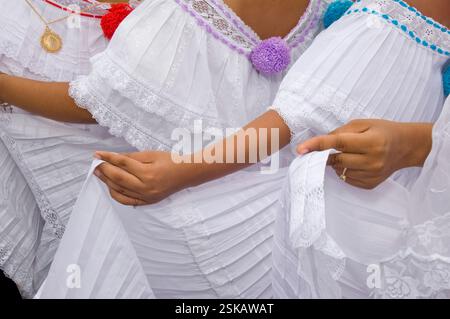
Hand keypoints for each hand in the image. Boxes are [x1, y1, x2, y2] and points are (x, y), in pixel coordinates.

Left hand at [94, 151, 192, 205]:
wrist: (187, 174)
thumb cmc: (170, 161)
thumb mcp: (152, 154)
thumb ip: (132, 157)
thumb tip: (114, 158)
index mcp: (148, 172)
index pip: (122, 164)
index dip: (108, 158)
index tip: (97, 154)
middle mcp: (146, 187)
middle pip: (118, 178)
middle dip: (104, 170)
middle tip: (95, 164)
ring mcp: (146, 196)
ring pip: (119, 190)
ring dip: (106, 181)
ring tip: (99, 173)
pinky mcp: (147, 202)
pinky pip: (126, 200)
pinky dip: (115, 194)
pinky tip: (110, 186)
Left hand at [297, 119, 432, 188]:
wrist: (406, 147)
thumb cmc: (382, 131)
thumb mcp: (363, 124)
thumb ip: (340, 132)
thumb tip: (319, 144)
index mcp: (372, 141)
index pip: (339, 143)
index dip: (317, 145)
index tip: (300, 149)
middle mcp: (373, 160)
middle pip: (336, 160)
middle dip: (326, 154)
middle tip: (326, 148)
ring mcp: (372, 175)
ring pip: (339, 170)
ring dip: (336, 162)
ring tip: (350, 153)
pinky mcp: (370, 184)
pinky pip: (346, 179)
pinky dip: (344, 170)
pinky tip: (355, 162)